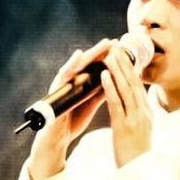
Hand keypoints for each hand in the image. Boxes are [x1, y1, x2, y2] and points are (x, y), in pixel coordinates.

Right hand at [29, 38, 115, 179]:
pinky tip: (79, 55)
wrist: (58, 138)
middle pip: (87, 63)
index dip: (108, 58)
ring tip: (103, 44)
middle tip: (114, 41)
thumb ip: (100, 92)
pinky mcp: (57, 89)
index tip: (122, 49)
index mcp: (81, 84)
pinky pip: (64, 75)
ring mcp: (63, 83)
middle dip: (101, 51)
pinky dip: (71, 64)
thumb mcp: (91, 103)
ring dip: (90, 53)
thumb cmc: (73, 120)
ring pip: (77, 64)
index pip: (95, 67)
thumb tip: (116, 81)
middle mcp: (71, 80)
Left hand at [100, 44, 152, 167]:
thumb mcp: (141, 133)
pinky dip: (110, 87)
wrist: (138, 174)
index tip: (125, 55)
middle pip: (134, 83)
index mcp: (147, 114)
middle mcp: (144, 113)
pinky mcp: (124, 127)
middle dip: (126, 64)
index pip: (139, 86)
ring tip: (110, 54)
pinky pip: (116, 103)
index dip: (132, 69)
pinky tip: (103, 75)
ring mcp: (135, 119)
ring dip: (117, 69)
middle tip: (118, 46)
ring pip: (126, 89)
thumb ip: (138, 117)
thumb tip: (137, 105)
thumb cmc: (136, 156)